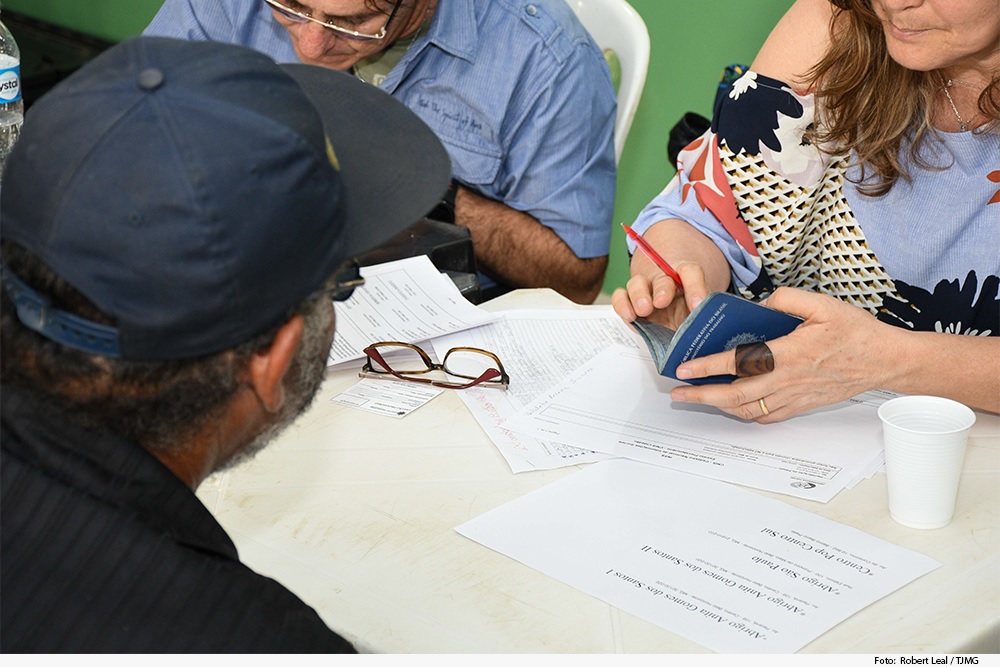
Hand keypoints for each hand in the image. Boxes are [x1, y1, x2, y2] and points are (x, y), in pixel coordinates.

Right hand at [611, 218, 730, 328]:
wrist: (676, 326)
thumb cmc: (689, 318)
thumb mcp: (703, 317)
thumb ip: (705, 317)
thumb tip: (704, 327)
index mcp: (687, 281)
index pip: (691, 272)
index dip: (694, 286)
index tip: (697, 305)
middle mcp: (664, 283)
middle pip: (662, 277)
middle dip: (662, 289)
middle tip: (661, 302)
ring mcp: (646, 292)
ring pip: (637, 283)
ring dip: (639, 295)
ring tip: (644, 310)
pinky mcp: (630, 304)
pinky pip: (620, 297)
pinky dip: (622, 304)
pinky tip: (629, 315)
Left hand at [669, 287, 896, 421]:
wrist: (885, 360)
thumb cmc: (856, 332)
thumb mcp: (822, 305)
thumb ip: (787, 299)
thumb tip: (760, 304)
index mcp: (789, 353)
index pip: (739, 362)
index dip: (709, 366)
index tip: (685, 368)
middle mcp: (787, 380)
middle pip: (735, 395)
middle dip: (702, 395)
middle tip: (678, 393)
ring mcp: (794, 396)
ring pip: (748, 410)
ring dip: (719, 407)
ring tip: (698, 399)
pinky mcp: (801, 405)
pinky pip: (767, 416)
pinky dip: (744, 414)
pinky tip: (733, 407)